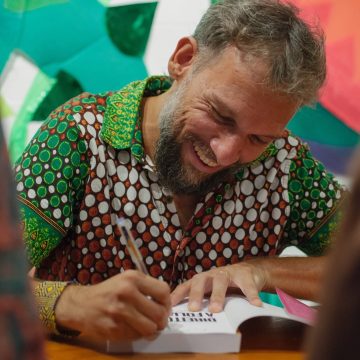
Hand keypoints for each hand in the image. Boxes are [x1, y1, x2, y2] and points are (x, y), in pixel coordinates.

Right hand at [55, 270, 170, 340]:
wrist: (81, 304)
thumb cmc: (108, 292)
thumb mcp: (126, 280)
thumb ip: (146, 288)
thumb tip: (168, 304)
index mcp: (132, 277)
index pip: (164, 291)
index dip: (167, 302)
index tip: (164, 307)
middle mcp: (127, 292)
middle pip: (159, 312)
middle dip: (162, 320)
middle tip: (158, 320)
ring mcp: (119, 311)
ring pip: (150, 328)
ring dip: (151, 330)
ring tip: (147, 326)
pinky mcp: (113, 328)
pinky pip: (136, 336)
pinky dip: (138, 335)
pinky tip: (132, 328)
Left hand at [171, 261, 266, 312]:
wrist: (249, 271)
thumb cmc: (224, 284)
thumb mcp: (211, 290)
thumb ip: (201, 299)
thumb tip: (186, 317)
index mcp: (202, 279)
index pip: (186, 285)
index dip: (178, 294)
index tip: (170, 304)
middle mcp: (212, 274)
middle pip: (201, 280)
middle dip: (196, 294)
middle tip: (193, 309)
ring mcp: (229, 273)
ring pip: (220, 281)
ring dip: (218, 295)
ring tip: (216, 309)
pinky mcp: (245, 276)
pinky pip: (247, 285)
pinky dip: (251, 295)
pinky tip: (255, 304)